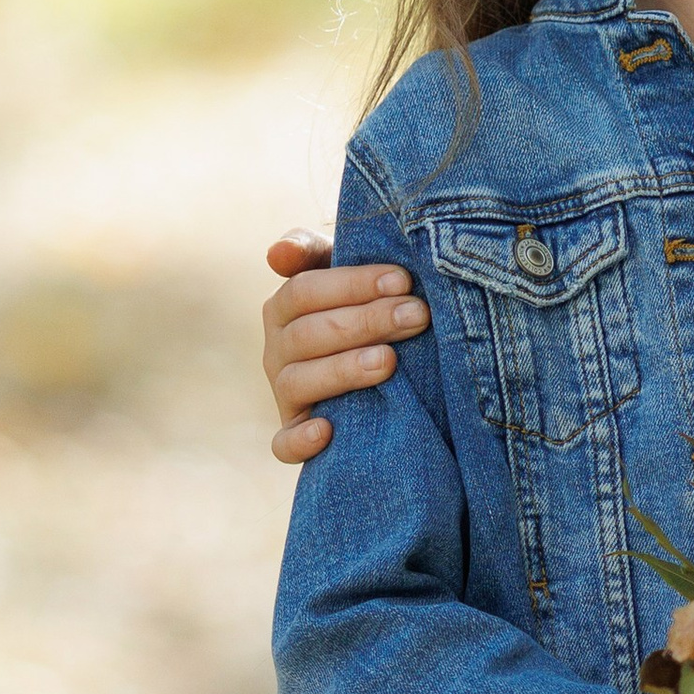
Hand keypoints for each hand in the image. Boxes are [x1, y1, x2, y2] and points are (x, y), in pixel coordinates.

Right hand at [264, 230, 429, 461]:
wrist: (378, 358)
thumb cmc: (364, 304)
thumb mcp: (343, 269)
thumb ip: (312, 250)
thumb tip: (278, 252)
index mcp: (284, 306)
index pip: (304, 290)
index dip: (352, 284)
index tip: (403, 280)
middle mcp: (277, 348)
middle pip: (309, 333)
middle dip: (366, 322)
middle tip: (417, 316)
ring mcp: (284, 391)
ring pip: (299, 382)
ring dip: (344, 370)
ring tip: (389, 361)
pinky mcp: (294, 431)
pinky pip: (284, 443)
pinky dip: (300, 441)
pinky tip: (328, 431)